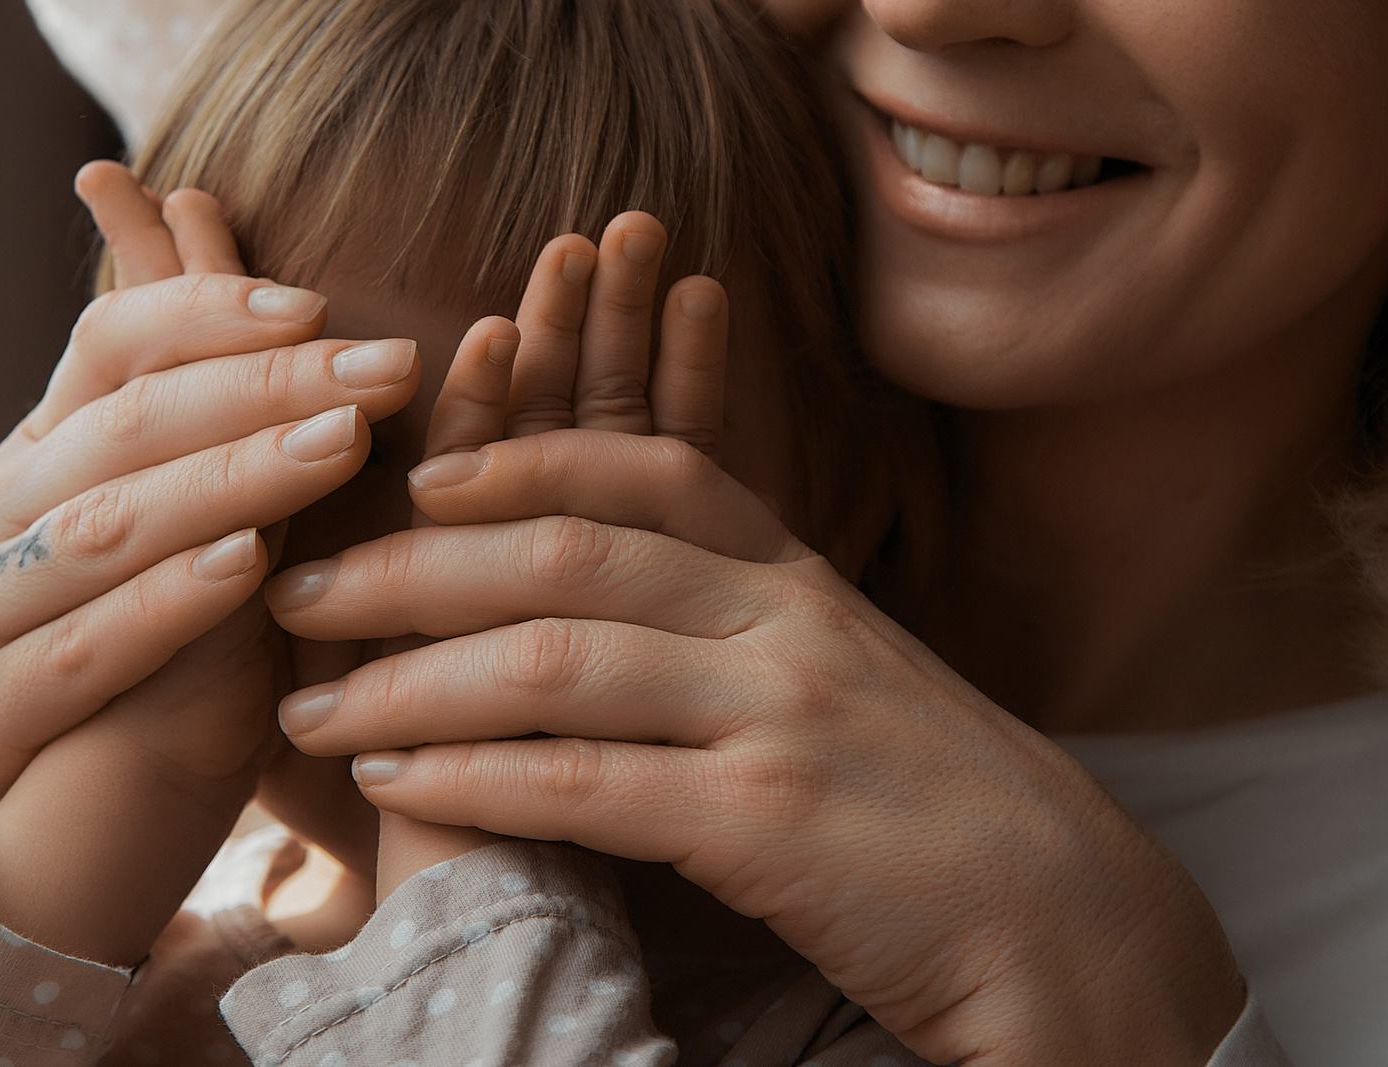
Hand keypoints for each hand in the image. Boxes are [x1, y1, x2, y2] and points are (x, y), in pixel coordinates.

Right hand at [0, 167, 344, 965]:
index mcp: (27, 456)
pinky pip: (81, 648)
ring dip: (236, 473)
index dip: (208, 314)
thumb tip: (226, 315)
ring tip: (344, 438)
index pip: (110, 347)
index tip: (318, 302)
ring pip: (112, 521)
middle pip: (136, 421)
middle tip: (390, 362)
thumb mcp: (30, 508)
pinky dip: (165, 603)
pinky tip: (248, 569)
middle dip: (270, 382)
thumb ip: (122, 428)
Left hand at [260, 222, 1244, 1066]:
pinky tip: (398, 789)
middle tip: (307, 589)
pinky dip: (475, 776)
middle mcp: (789, 624)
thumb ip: (746, 637)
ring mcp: (783, 716)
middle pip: (568, 550)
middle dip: (417, 563)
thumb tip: (615, 619)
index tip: (423, 466)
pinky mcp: (771, 826)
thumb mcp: (854, 687)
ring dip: (410, 677)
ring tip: (313, 708)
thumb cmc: (946, 818)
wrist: (1080, 932)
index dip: (524, 454)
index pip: (650, 469)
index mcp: (806, 584)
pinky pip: (585, 782)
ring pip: (555, 657)